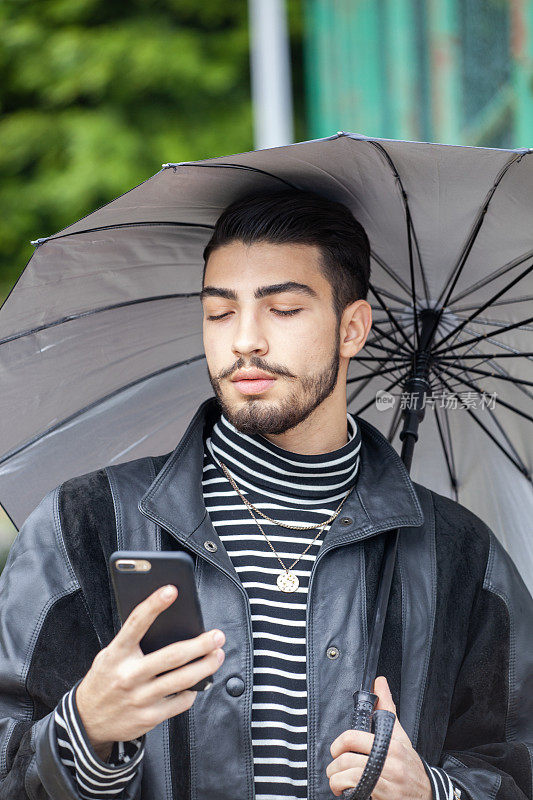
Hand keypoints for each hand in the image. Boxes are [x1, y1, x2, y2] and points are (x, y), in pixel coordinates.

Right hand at [76, 584, 225, 756]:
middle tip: (217, 636)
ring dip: (205, 666)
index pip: (136, 624)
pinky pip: (179, 702)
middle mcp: (128, 675)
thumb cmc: (105, 680)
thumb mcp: (110, 656)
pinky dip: (193, 691)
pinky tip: (199, 683)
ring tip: (217, 655)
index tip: (171, 590)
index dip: (153, 605)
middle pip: (172, 656)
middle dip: (200, 644)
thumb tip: (168, 624)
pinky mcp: (148, 717)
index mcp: (116, 654)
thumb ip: (132, 642)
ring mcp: (139, 698)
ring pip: (182, 680)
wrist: (88, 721)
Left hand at [326, 676, 431, 799]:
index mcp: (390, 743)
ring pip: (349, 776)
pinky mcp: (385, 795)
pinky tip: (346, 791)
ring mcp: (387, 779)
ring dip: (336, 780)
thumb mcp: (400, 736)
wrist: (428, 793)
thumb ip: (387, 708)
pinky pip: (357, 789)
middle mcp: (389, 760)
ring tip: (337, 781)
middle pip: (348, 759)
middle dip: (334, 766)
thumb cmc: (410, 764)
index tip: (336, 750)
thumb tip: (379, 682)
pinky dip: (345, 790)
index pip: (354, 737)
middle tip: (334, 768)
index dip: (339, 744)